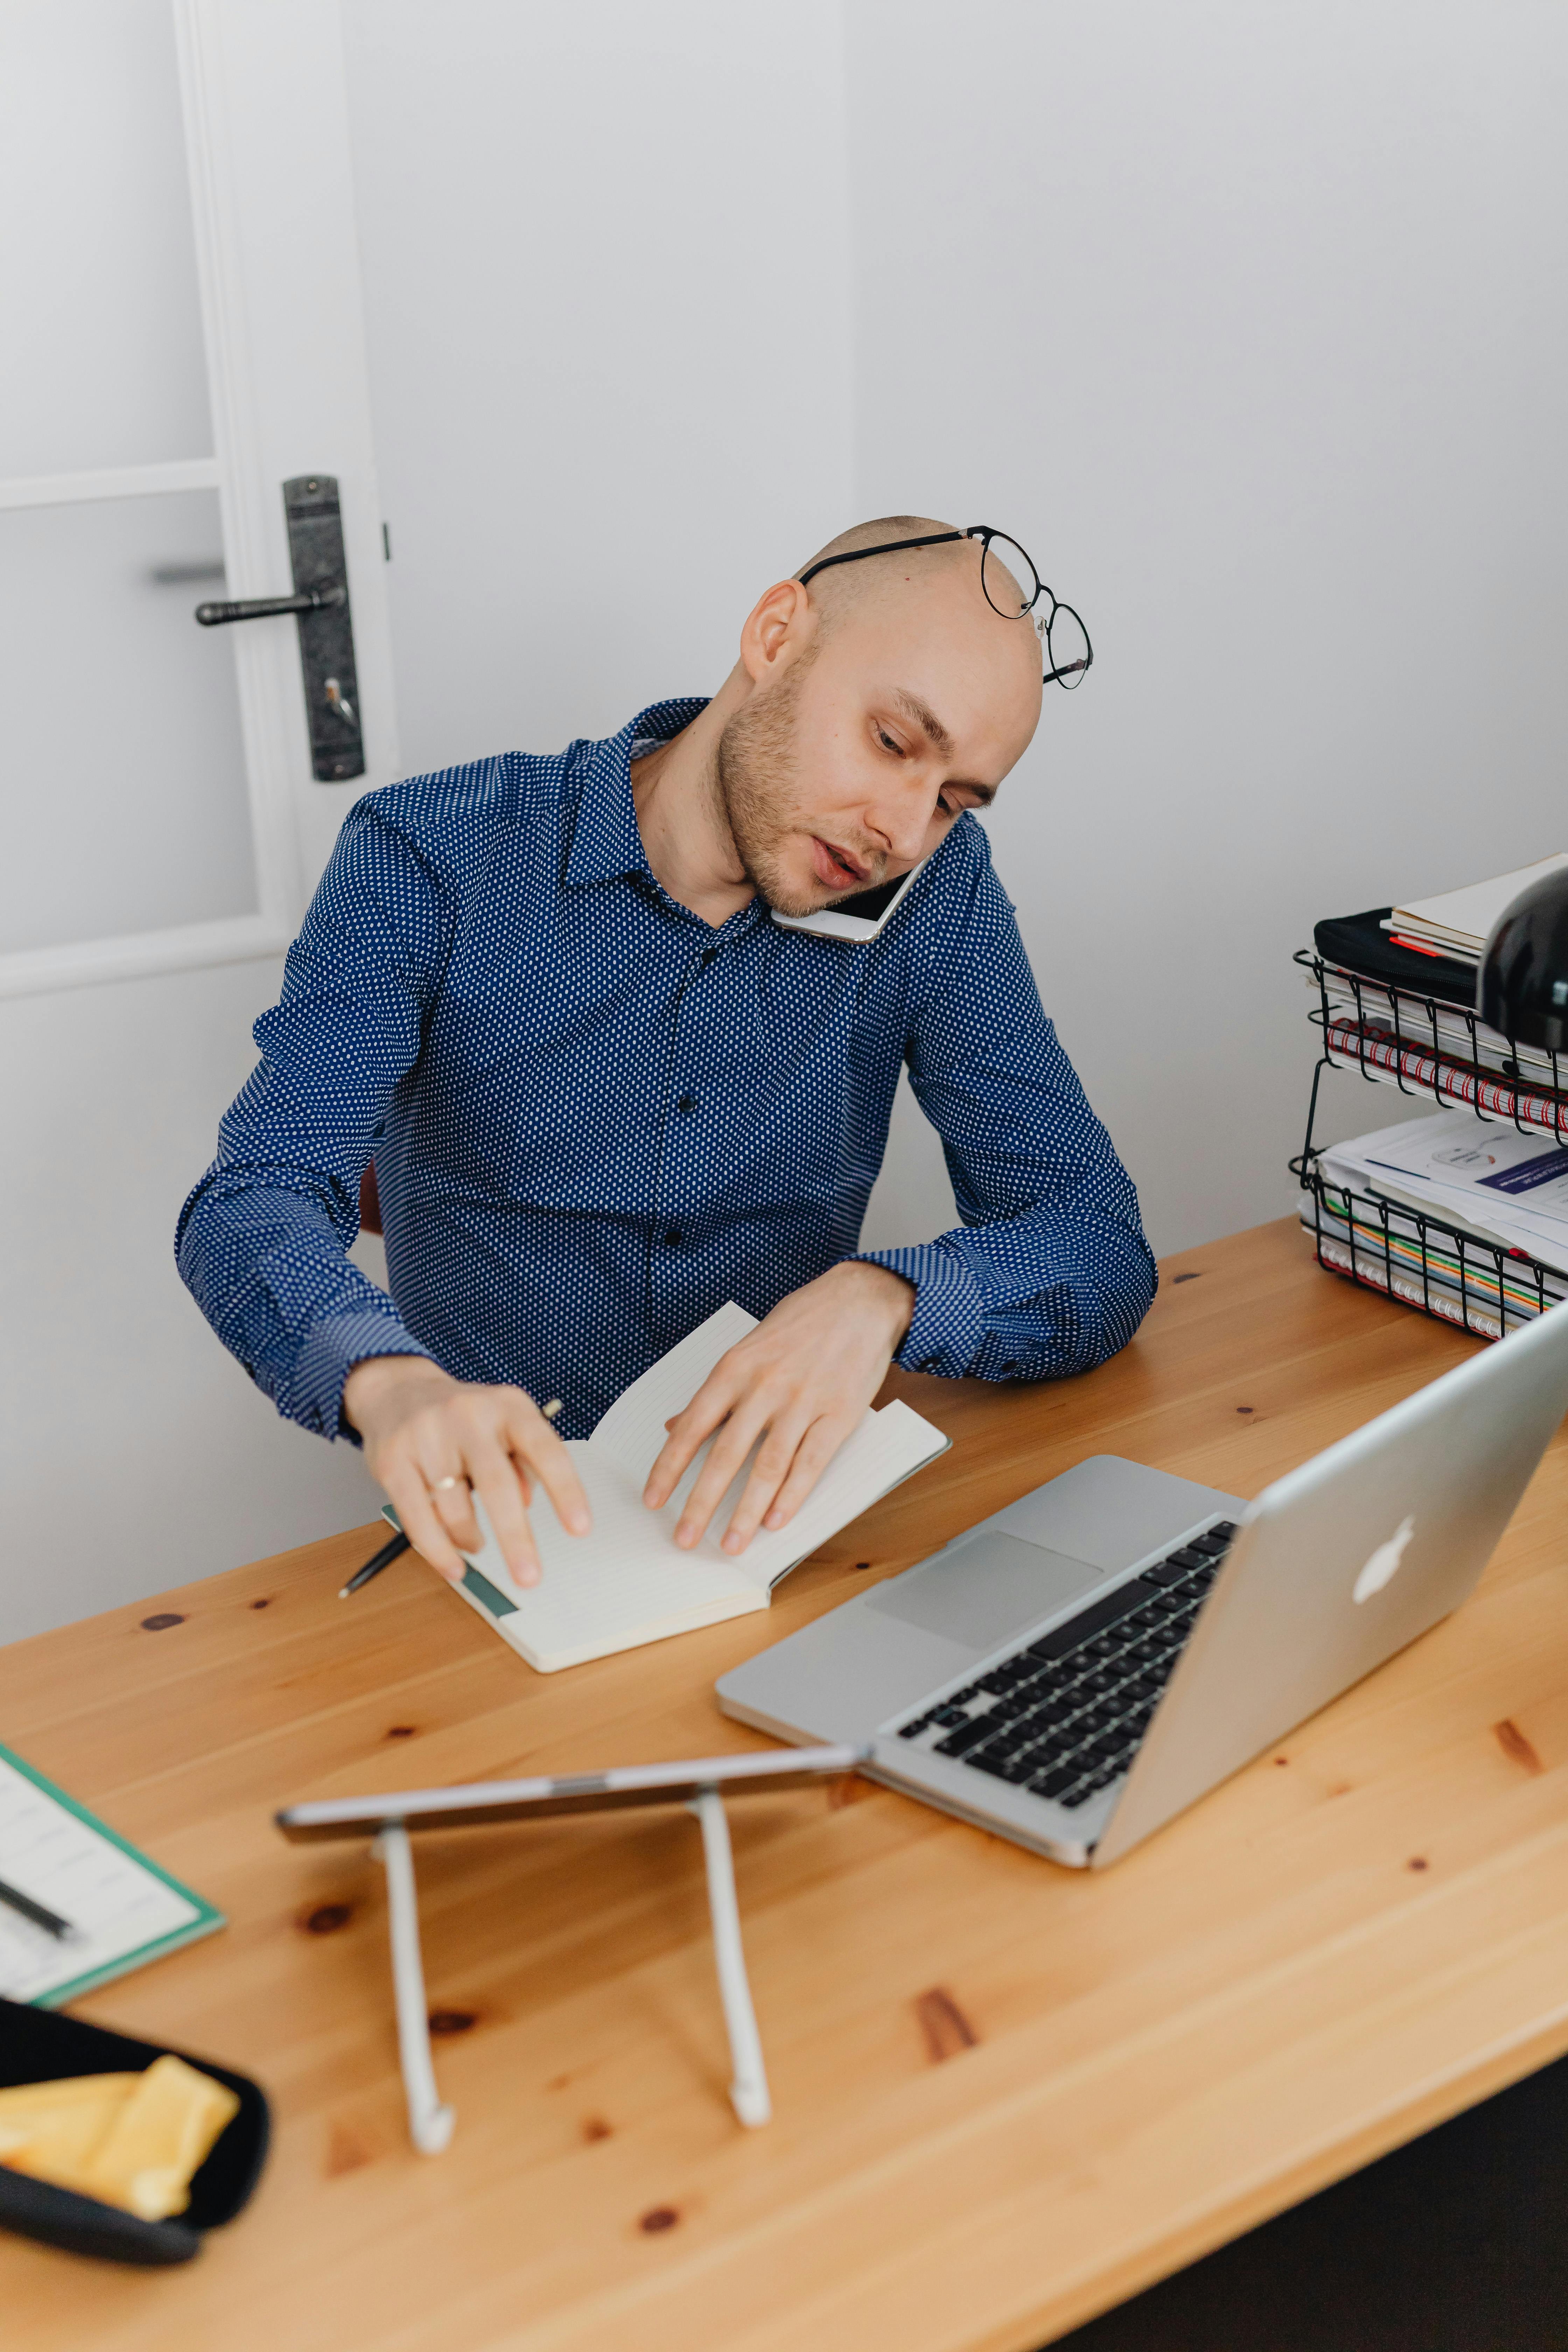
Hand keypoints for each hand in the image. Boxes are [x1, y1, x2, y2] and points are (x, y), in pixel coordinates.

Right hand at [341, 1356, 590, 1587]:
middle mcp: (469, 1415)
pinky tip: (452, 1563)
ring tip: (477, 1546)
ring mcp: (427, 1436)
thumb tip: (527, 1502)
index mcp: (509, 1406)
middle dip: (516, 1538)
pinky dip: (437, 1549)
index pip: (546, 1451)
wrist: (397, 1390)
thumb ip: (524, 1462)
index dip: (566, 1492)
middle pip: (497, 1484)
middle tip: (529, 1576)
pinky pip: (417, 1517)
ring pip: (455, 1507)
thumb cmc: (462, 1417)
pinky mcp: (393, 1460)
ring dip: (470, 1539)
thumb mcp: (506, 1425)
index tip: (580, 1529)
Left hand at [642, 1262, 915, 1554]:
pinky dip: (792, 1496)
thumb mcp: (748, 1347)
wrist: (859, 1300)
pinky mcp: (838, 1414)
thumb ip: (716, 1392)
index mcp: (734, 1368)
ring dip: (746, 1511)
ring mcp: (802, 1401)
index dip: (669, 1467)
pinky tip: (776, 1520)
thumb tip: (675, 1426)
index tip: (652, 1499)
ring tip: (731, 1543)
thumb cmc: (801, 1323)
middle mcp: (764, 1386)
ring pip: (768, 1467)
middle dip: (701, 1503)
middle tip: (684, 1537)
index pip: (691, 1427)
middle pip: (726, 1455)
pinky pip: (810, 1463)